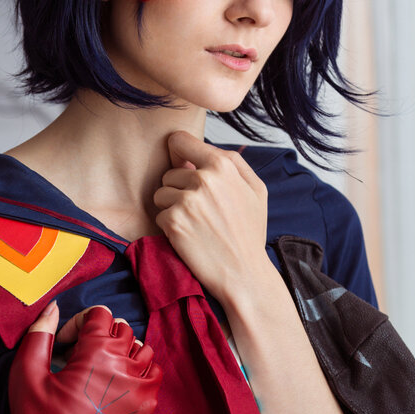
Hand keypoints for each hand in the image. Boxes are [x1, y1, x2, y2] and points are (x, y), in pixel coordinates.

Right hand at [0, 304, 160, 413]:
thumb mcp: (26, 371)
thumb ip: (40, 333)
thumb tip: (54, 308)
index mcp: (95, 354)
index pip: (99, 314)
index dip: (78, 323)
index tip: (65, 343)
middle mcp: (123, 366)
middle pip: (121, 328)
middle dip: (99, 335)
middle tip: (78, 357)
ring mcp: (138, 388)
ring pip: (142, 348)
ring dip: (122, 350)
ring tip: (99, 368)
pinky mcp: (144, 406)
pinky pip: (154, 374)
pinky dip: (141, 370)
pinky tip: (118, 381)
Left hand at [151, 130, 269, 299]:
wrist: (244, 273)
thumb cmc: (249, 233)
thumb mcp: (256, 190)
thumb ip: (232, 163)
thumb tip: (203, 150)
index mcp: (223, 165)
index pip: (179, 140)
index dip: (178, 154)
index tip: (182, 166)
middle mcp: (204, 179)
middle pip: (169, 172)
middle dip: (178, 189)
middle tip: (199, 210)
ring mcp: (187, 200)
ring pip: (161, 193)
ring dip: (171, 207)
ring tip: (194, 223)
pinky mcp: (174, 221)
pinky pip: (159, 215)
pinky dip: (169, 227)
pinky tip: (189, 236)